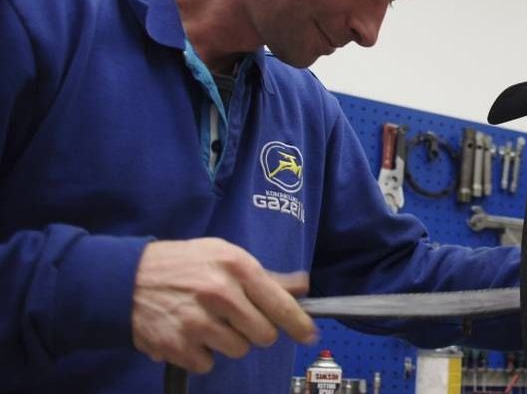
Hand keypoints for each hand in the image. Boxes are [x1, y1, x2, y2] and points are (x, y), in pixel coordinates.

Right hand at [131, 238, 317, 373]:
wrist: (126, 278)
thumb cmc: (183, 264)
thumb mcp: (225, 254)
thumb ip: (265, 275)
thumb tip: (302, 286)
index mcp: (237, 267)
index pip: (280, 303)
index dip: (299, 324)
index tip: (309, 335)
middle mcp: (220, 293)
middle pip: (264, 335)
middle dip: (256, 331)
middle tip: (239, 319)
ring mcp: (197, 321)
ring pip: (238, 350)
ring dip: (229, 342)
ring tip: (210, 323)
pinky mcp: (176, 345)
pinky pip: (208, 364)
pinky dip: (202, 354)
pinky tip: (190, 334)